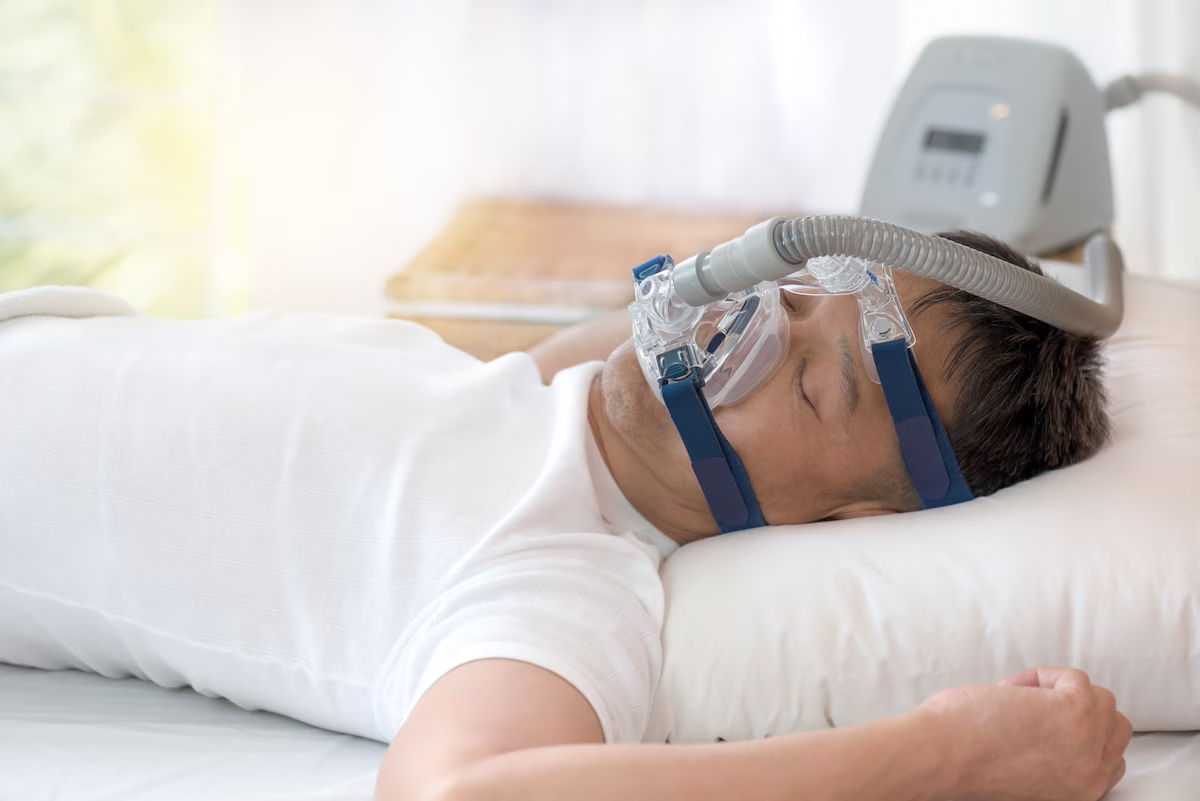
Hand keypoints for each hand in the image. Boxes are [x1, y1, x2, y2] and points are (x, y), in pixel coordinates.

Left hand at [919, 667, 1131, 800]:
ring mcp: (1088, 744)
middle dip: (1077, 709)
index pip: (1110, 758)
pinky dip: (1041, 675)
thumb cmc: (961, 763)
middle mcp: (1091, 776)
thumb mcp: (1023, 775)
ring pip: (1100, 698)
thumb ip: (1052, 760)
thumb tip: (1053, 721)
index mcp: (1080, 794)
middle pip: (1114, 726)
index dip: (1080, 732)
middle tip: (1028, 711)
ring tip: (1013, 703)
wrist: (938, 758)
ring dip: (1056, 689)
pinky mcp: (1075, 712)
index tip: (1042, 723)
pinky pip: (1075, 677)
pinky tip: (1009, 691)